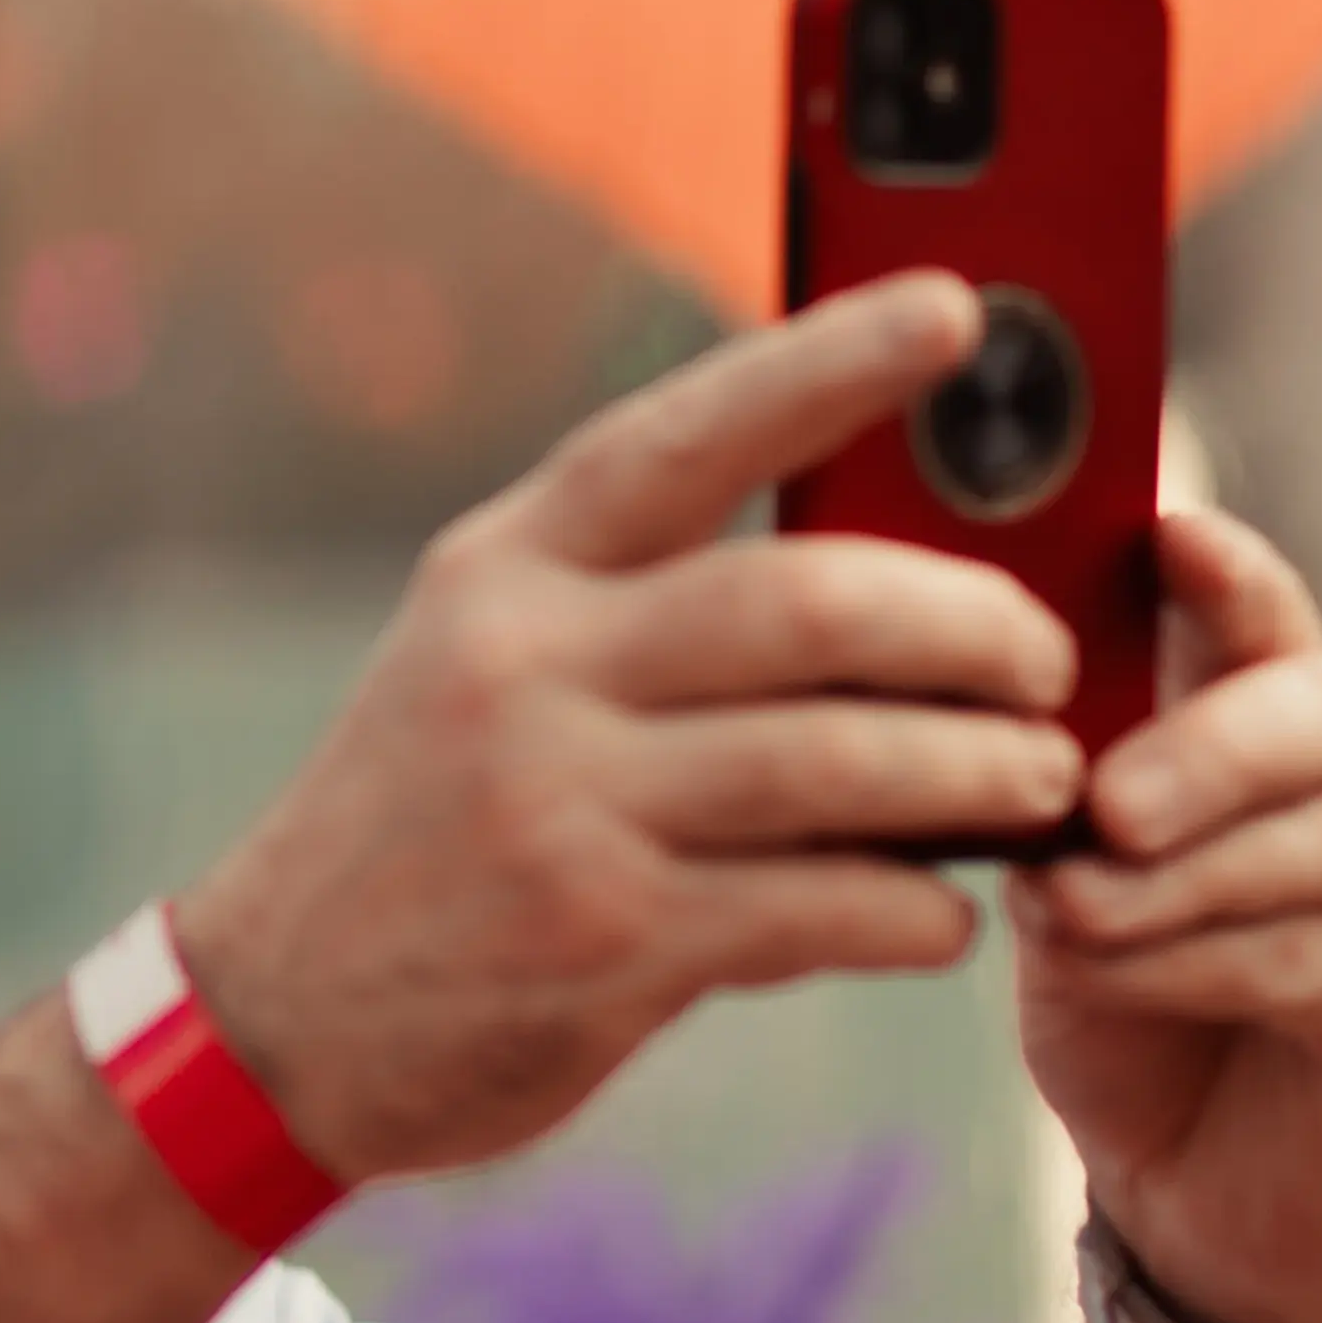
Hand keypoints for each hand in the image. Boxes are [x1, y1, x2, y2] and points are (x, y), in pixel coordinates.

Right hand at [182, 278, 1085, 1186]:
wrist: (276, 1012)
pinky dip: (913, 909)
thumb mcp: (488, 665)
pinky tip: (941, 915)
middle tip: (1045, 657)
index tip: (956, 310)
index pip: (687, 433)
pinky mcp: (600, 942)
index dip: (830, 363)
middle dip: (969, 626)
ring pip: (836, 759)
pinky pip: (818, 906)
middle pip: (806, 603)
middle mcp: (525, 666)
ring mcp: (558, 806)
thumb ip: (643, 608)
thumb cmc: (437, 823)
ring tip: (1040, 779)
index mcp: (506, 568)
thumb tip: (893, 580)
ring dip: (975, 771)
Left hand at [1012, 510, 1321, 1322]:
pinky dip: (1197, 965)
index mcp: (1290, 709)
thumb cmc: (1130, 1002)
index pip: (1270, 616)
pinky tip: (1111, 976)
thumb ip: (1055, 807)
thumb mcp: (1066, 883)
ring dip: (1176, 884)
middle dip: (1208, 749)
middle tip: (1108, 801)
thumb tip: (1001, 747)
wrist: (1198, 1188)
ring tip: (1067, 911)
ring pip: (1314, 847)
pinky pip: (1319, 960)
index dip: (1232, 576)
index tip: (1172, 536)